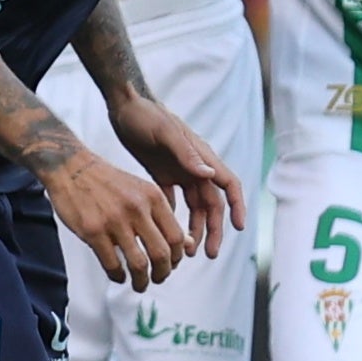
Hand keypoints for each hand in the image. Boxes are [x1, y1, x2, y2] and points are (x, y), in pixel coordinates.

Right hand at [42, 142, 192, 290]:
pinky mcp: (93, 230)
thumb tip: (185, 243)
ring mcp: (114, 220)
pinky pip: (112, 264)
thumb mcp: (141, 191)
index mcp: (153, 197)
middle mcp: (136, 208)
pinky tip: (118, 275)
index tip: (171, 264)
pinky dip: (118, 276)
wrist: (71, 166)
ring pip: (139, 263)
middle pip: (161, 254)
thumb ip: (162, 216)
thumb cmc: (106, 180)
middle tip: (158, 279)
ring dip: (141, 281)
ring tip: (139, 284)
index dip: (176, 257)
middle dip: (162, 274)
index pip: (176, 236)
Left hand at [106, 92, 246, 257]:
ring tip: (186, 251)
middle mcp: (195, 167)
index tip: (238, 228)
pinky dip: (175, 217)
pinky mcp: (162, 175)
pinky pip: (173, 202)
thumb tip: (210, 176)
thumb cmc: (145, 115)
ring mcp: (180, 171)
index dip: (237, 206)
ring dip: (195, 228)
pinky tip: (168, 234)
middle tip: (208, 254)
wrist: (123, 106)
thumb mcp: (165, 132)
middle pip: (212, 204)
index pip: (228, 184)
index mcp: (201, 157)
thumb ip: (187, 154)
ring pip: (194, 207)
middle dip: (214, 229)